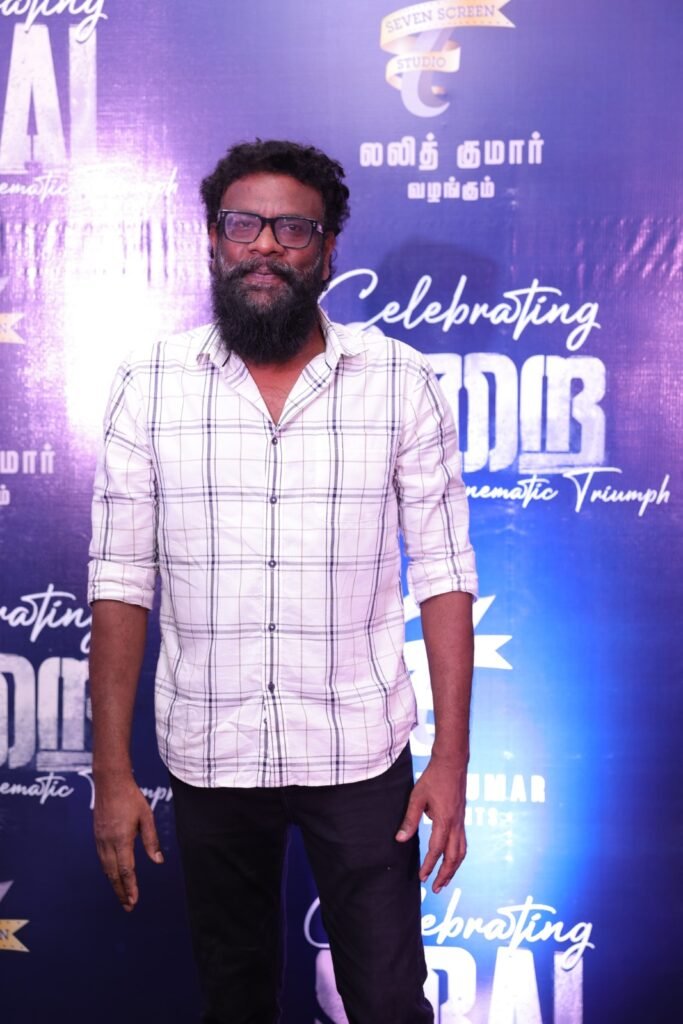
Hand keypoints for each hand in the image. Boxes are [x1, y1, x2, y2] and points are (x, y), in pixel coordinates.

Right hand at [94, 774, 163, 910]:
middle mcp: (108, 842)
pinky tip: (114, 876)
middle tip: (128, 907)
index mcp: (122, 839)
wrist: (110, 783)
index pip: (126, 870)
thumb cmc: (131, 798)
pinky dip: (108, 871)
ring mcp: (100, 839)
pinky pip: (102, 859)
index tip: (134, 901)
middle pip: (113, 874)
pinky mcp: (97, 835)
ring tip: (122, 896)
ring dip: (114, 884)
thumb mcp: (146, 817)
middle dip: (121, 892)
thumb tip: (158, 861)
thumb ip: (151, 840)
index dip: (130, 887)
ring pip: (106, 868)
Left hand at [395, 754, 466, 892]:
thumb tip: (400, 839)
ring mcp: (461, 822)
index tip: (422, 877)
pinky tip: (451, 859)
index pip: (436, 850)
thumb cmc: (433, 778)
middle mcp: (456, 824)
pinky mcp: (462, 818)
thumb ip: (409, 819)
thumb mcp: (417, 797)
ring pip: (461, 852)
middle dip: (445, 875)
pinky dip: (458, 856)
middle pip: (454, 857)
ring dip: (454, 869)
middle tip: (435, 888)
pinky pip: (463, 843)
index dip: (429, 865)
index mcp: (445, 821)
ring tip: (444, 880)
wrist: (452, 763)